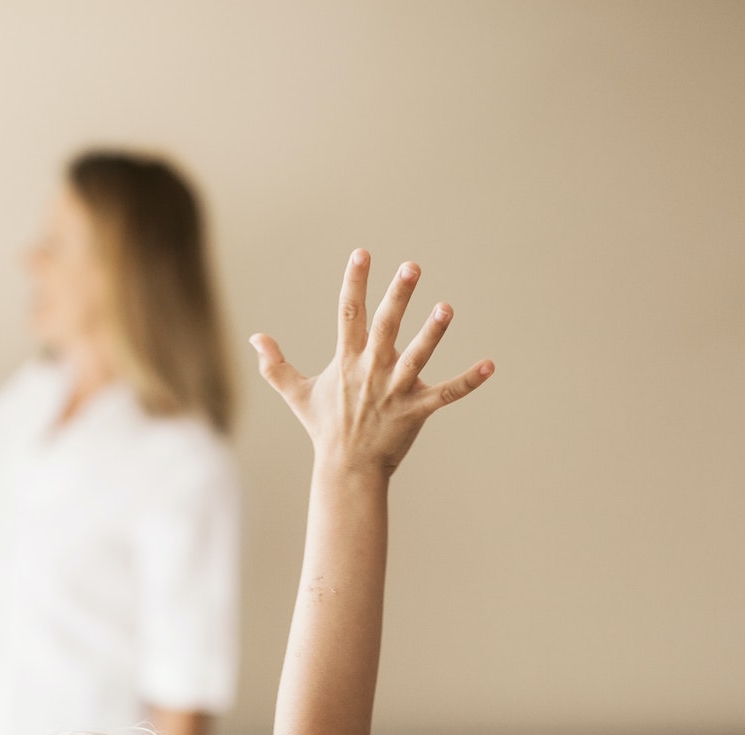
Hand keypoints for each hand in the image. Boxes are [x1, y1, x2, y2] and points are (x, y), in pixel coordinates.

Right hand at [251, 250, 492, 475]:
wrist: (346, 469)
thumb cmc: (324, 428)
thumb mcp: (295, 394)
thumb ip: (274, 366)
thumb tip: (255, 339)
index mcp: (346, 361)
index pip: (348, 313)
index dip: (354, 282)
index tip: (362, 254)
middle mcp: (371, 370)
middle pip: (385, 327)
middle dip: (398, 296)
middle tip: (412, 267)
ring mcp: (395, 391)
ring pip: (417, 357)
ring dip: (432, 333)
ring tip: (446, 308)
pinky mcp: (416, 411)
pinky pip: (446, 394)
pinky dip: (468, 382)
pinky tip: (489, 366)